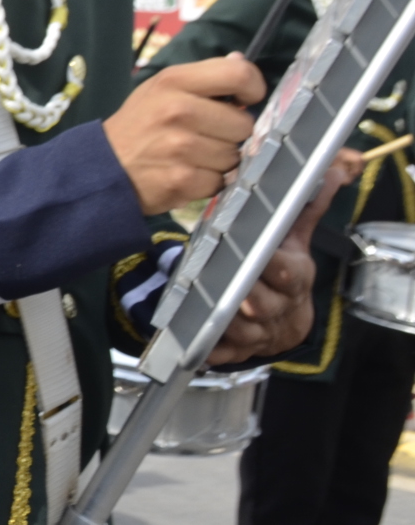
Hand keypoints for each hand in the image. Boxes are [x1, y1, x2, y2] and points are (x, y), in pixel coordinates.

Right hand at [103, 54, 262, 212]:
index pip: (239, 76)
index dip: (252, 89)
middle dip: (229, 134)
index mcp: (174, 81)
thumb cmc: (137, 124)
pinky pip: (220, 182)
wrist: (101, 166)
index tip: (244, 101)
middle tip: (204, 135)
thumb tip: (241, 63)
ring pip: (234, 157)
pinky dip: (207, 183)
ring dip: (218, 161)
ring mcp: (180, 147)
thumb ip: (203, 77)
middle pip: (243, 124)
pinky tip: (185, 174)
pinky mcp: (181, 180)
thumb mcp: (160, 88)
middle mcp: (178, 111)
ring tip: (191, 156)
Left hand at [209, 150, 355, 363]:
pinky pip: (223, 353)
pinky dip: (210, 351)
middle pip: (261, 302)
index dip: (271, 265)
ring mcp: (258, 331)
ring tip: (200, 311)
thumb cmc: (286, 273)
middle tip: (222, 284)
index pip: (286, 272)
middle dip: (242, 294)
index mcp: (292, 278)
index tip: (256, 255)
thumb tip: (329, 171)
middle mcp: (276, 306)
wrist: (289, 321)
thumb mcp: (295, 240)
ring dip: (221, 321)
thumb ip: (306, 208)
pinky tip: (195, 348)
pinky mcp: (238, 349)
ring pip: (240, 329)